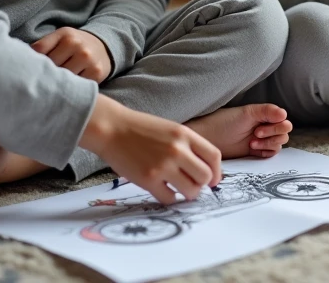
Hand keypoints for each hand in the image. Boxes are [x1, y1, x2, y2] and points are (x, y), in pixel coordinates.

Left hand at [31, 27, 113, 82]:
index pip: (39, 50)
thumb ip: (43, 47)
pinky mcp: (96, 73)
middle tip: (37, 82)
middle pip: (50, 67)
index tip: (26, 70)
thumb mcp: (60, 38)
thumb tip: (19, 63)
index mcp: (64, 34)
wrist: (103, 47)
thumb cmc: (74, 45)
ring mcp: (88, 59)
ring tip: (51, 87)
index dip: (31, 62)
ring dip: (56, 85)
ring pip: (62, 79)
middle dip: (43, 75)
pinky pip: (77, 86)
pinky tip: (67, 88)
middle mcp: (77, 45)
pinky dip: (70, 89)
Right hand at [85, 95, 221, 204]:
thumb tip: (203, 168)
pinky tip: (164, 191)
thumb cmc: (140, 128)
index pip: (214, 156)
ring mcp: (163, 166)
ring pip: (191, 191)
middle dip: (202, 184)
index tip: (213, 179)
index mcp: (184, 134)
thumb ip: (187, 145)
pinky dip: (170, 198)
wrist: (112, 129)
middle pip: (205, 176)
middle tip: (193, 184)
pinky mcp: (149, 180)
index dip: (217, 172)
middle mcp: (177, 150)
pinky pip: (170, 199)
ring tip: (180, 189)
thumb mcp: (170, 129)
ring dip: (188, 194)